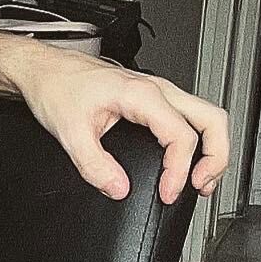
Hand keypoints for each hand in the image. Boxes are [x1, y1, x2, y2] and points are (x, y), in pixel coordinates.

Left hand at [9, 45, 229, 204]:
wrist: (44, 69)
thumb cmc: (56, 87)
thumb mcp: (70, 133)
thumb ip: (94, 166)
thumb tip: (118, 188)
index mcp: (141, 94)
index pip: (181, 137)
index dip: (179, 171)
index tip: (167, 193)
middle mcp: (156, 89)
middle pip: (212, 120)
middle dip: (217, 157)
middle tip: (202, 186)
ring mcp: (157, 91)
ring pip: (206, 116)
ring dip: (211, 149)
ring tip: (201, 180)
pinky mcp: (151, 97)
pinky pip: (188, 117)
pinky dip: (196, 141)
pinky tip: (185, 161)